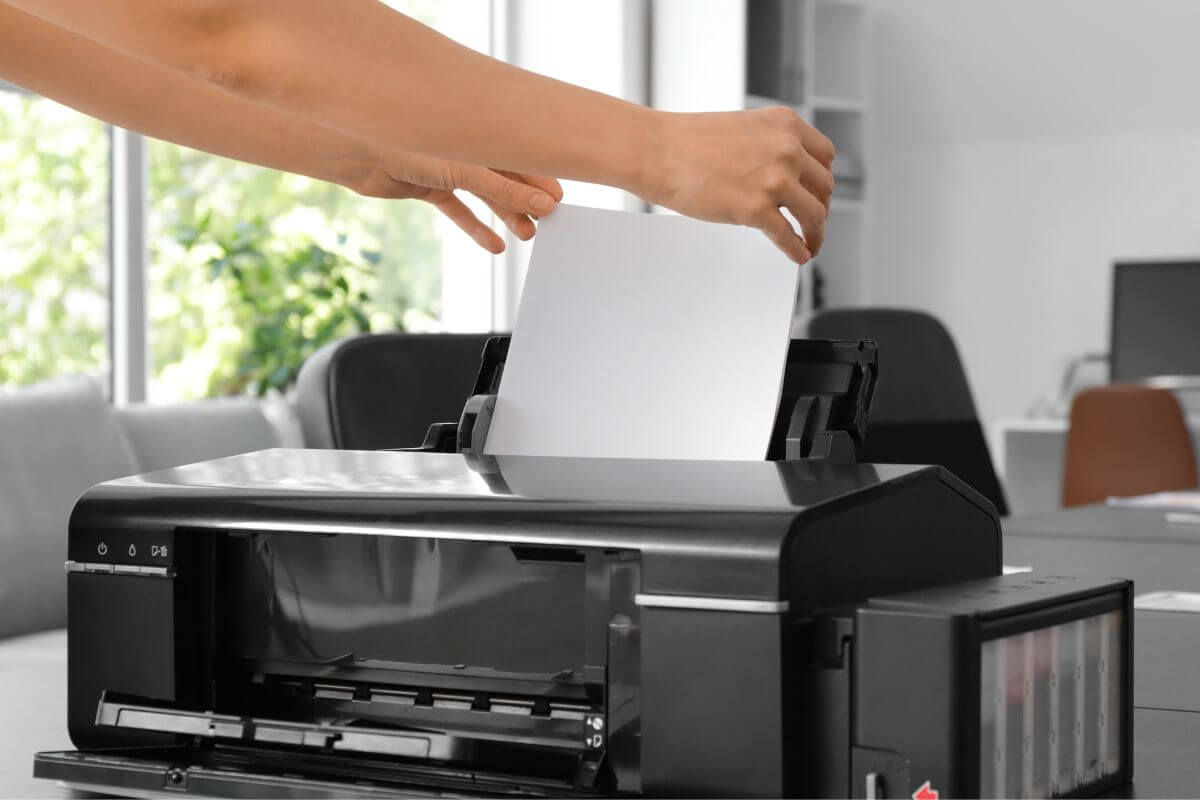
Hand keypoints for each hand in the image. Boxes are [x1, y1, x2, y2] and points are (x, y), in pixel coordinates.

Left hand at [356, 152, 563, 253]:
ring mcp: (446, 168)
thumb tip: (542, 205)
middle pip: (505, 178)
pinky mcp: (429, 187)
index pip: (519, 156)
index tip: (559, 200)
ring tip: (527, 235)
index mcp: (477, 134)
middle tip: (546, 223)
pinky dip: (475, 226)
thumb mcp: (465, 171)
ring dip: (506, 216)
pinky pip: (459, 210)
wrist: (355, 153)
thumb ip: (504, 190)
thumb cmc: (406, 145)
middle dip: (526, 201)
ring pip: (485, 196)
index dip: (540, 179)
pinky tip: (494, 245)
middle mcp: (464, 149)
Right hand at [644, 107, 834, 263]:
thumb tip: (783, 176)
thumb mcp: (745, 128)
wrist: (658, 151)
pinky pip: (789, 237)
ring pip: (815, 214)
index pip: (825, 156)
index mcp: (786, 125)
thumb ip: (770, 146)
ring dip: (815, 233)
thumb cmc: (688, 141)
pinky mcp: (757, 210)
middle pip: (824, 187)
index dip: (821, 178)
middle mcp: (787, 150)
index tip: (816, 192)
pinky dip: (798, 250)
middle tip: (811, 221)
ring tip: (810, 243)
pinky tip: (799, 255)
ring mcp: (774, 180)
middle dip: (820, 207)